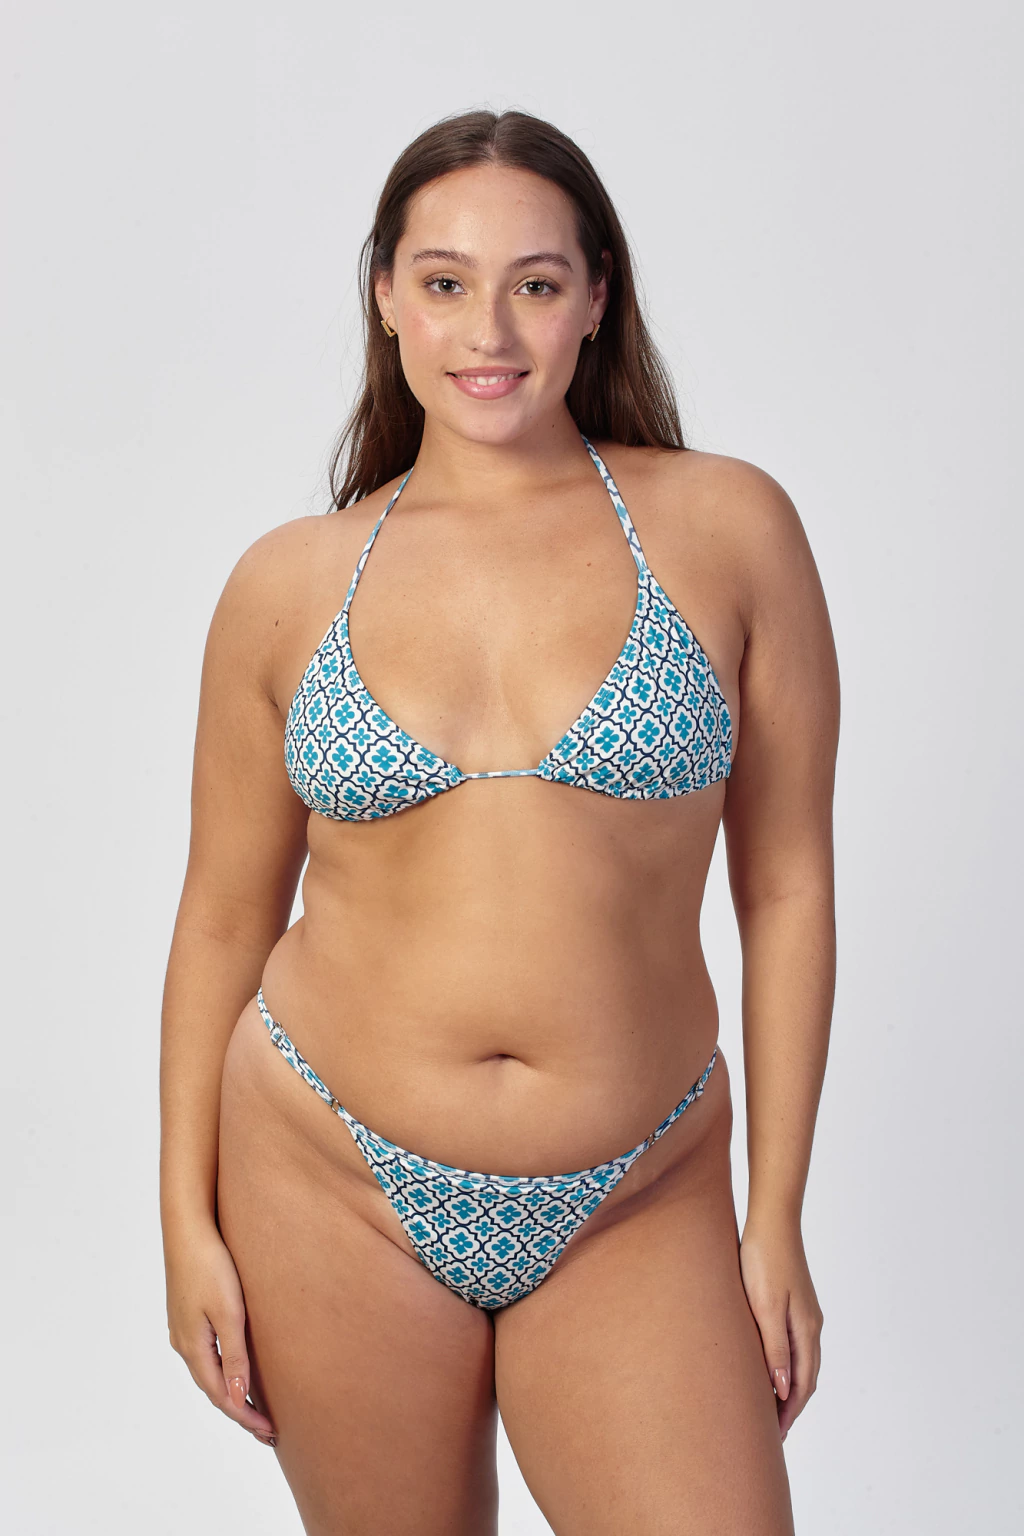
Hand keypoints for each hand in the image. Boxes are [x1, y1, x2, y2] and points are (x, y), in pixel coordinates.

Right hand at [164, 1218, 276, 1446]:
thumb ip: (234, 1356)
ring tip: (256, 1407)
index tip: (270, 1432)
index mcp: (193, 1347)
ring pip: (210, 1372)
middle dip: (240, 1411)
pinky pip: (208, 1355)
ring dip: (232, 1392)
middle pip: (214, 1389)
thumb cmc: (210, 1265)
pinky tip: (236, 1369)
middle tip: (268, 1430)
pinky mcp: (188, 1314)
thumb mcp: (229, 1312)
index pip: (222, 1396)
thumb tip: (238, 1399)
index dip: (246, 1418)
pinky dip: (224, 1371)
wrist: (187, 1228)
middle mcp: (184, 1343)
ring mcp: (183, 1329)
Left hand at [738, 1218, 822, 1440]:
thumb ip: (775, 1348)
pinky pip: (795, 1344)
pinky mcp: (795, 1301)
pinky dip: (787, 1364)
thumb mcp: (765, 1307)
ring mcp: (805, 1312)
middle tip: (772, 1432)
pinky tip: (771, 1365)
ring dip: (789, 1387)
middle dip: (791, 1406)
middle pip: (806, 1377)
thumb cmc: (763, 1260)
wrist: (772, 1220)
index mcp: (806, 1330)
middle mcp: (811, 1325)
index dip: (789, 1412)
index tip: (775, 1437)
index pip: (802, 1384)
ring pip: (802, 1361)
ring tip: (770, 1407)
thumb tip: (782, 1390)